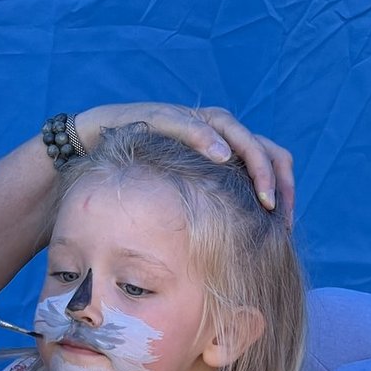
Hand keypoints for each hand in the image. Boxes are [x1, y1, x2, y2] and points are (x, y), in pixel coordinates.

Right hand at [73, 102, 293, 218]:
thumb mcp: (176, 204)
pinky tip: (220, 156)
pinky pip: (190, 122)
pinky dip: (207, 138)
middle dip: (273, 177)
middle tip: (275, 210)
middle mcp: (212, 131)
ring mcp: (188, 119)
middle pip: (260, 145)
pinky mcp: (161, 115)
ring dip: (251, 160)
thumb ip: (204, 216)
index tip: (285, 225)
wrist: (85, 152)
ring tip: (262, 192)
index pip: (269, 161)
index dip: (285, 189)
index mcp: (223, 151)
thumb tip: (235, 255)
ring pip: (232, 130)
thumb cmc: (134, 184)